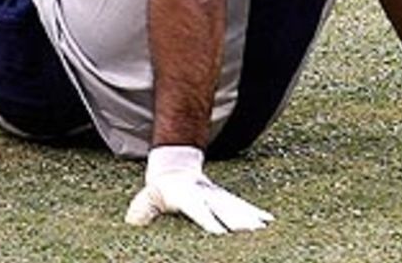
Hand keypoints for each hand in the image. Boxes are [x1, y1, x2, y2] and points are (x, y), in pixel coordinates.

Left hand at [124, 146, 272, 233]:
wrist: (175, 167)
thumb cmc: (160, 189)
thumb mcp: (148, 197)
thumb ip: (142, 209)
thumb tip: (132, 221)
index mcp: (187, 197)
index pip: (199, 211)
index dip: (209, 221)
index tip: (219, 234)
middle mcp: (205, 195)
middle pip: (223, 209)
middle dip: (237, 221)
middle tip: (252, 233)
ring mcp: (217, 195)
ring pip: (237, 207)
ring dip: (250, 218)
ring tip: (265, 229)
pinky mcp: (224, 198)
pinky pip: (243, 206)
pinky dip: (256, 213)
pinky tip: (269, 221)